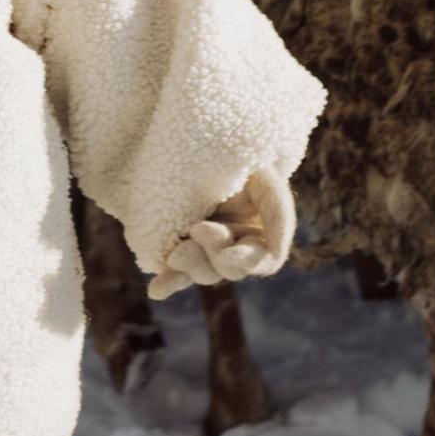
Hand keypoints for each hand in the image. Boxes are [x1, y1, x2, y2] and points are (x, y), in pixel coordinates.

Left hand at [148, 170, 289, 301]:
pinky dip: (169, 281)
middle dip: (215, 253)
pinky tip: (157, 290)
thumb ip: (277, 209)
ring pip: (205, 273)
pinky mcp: (182, 245)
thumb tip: (273, 254)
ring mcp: (208, 248)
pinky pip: (177, 271)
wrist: (203, 144)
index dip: (247, 259)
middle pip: (232, 269)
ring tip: (176, 253)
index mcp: (263, 230)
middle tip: (200, 228)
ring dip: (191, 265)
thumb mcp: (264, 175)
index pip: (266, 259)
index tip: (228, 250)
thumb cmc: (240, 156)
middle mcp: (236, 243)